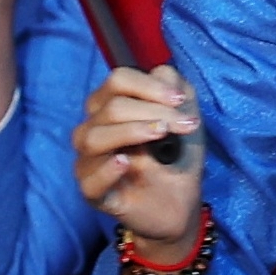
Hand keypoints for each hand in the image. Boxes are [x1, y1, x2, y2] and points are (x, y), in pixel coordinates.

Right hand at [72, 64, 206, 250]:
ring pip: (94, 137)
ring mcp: (90, 162)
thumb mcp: (186, 116)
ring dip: (132, 131)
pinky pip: (89, 179)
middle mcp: (94, 130)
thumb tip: (161, 72)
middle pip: (110, 107)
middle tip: (184, 125)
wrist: (182, 202)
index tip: (179, 100)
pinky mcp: (93, 194)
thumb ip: (176, 89)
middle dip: (152, 111)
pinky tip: (125, 163)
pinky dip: (106, 169)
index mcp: (111, 107)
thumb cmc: (177, 155)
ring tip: (161, 134)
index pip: (117, 81)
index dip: (148, 86)